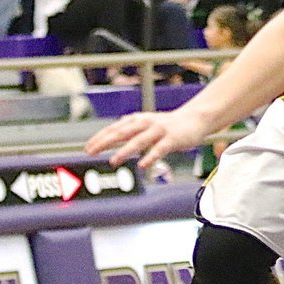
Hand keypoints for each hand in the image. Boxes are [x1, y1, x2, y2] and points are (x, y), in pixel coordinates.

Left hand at [86, 107, 207, 168]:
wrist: (195, 119)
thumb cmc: (167, 125)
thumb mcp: (145, 126)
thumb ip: (128, 134)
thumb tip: (106, 144)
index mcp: (137, 120)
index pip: (115, 128)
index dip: (100, 138)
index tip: (87, 148)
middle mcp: (146, 123)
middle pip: (122, 132)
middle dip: (105, 142)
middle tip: (91, 152)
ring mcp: (160, 130)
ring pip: (139, 141)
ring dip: (125, 151)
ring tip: (113, 161)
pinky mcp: (173, 138)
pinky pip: (160, 149)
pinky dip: (150, 157)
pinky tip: (142, 165)